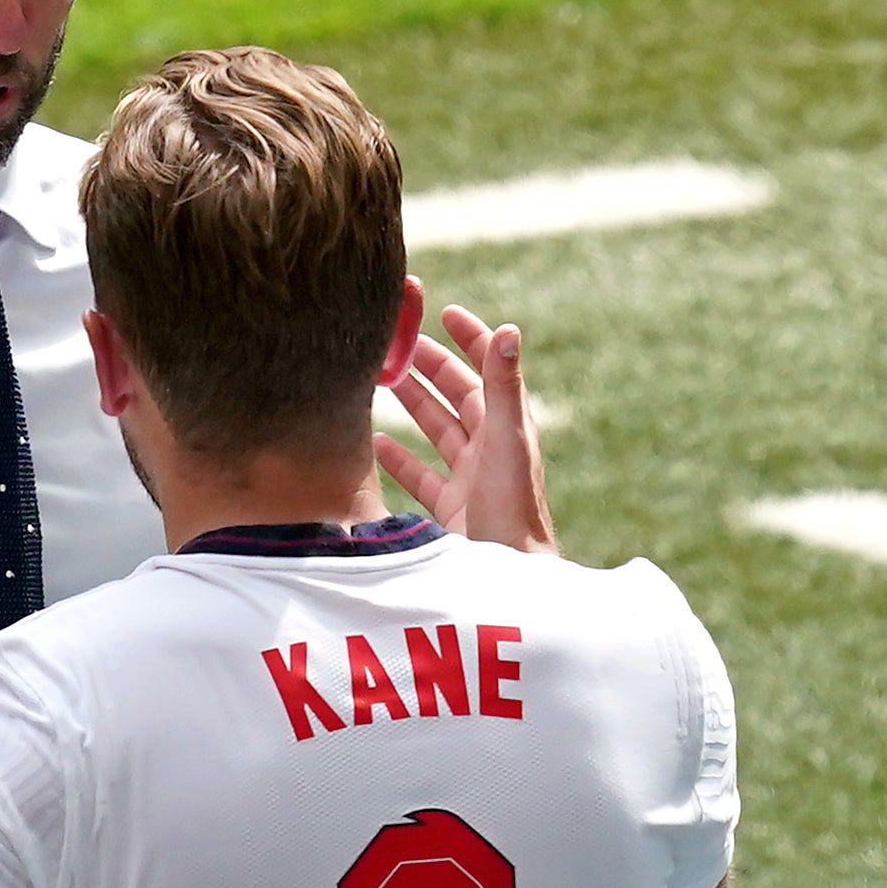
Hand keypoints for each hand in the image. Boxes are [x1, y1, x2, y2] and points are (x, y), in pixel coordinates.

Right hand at [374, 304, 556, 553]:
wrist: (507, 574)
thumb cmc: (511, 508)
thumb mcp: (506, 440)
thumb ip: (503, 387)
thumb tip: (509, 328)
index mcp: (506, 426)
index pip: (488, 370)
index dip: (471, 339)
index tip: (445, 313)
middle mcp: (489, 448)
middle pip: (457, 396)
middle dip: (431, 367)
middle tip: (398, 344)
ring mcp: (470, 478)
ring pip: (437, 430)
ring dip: (412, 404)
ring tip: (381, 380)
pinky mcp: (450, 507)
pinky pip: (420, 474)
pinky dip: (398, 457)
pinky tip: (375, 442)